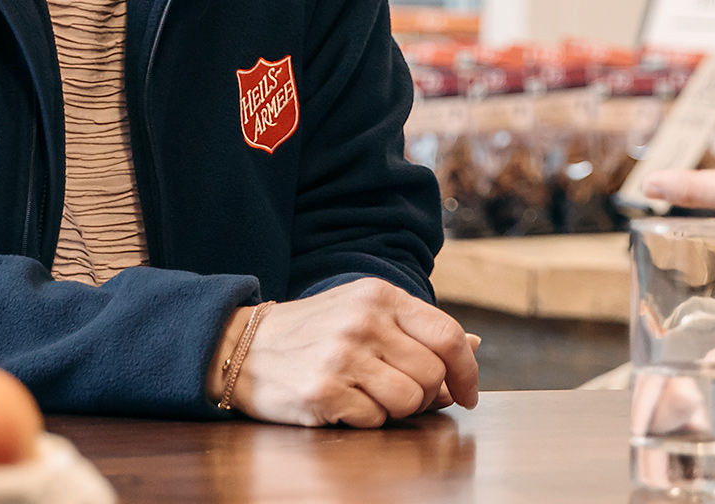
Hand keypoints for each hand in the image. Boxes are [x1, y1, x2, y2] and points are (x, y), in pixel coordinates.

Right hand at [208, 278, 481, 426]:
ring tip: (366, 394)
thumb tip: (475, 345)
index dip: (467, 370)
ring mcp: (343, 356)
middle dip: (425, 394)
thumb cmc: (312, 332)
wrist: (239, 346)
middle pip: (432, 374)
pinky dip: (365, 418)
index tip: (467, 393)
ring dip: (395, 408)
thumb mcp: (364, 311)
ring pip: (410, 401)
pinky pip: (374, 419)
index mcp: (380, 296)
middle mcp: (364, 321)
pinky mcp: (323, 391)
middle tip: (399, 392)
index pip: (448, 334)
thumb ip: (417, 328)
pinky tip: (342, 402)